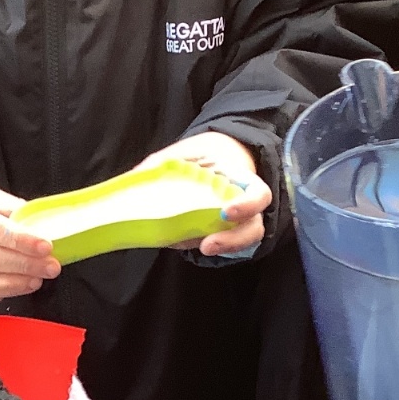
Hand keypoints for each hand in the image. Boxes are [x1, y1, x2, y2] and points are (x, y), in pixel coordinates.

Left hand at [137, 132, 270, 256]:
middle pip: (253, 228)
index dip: (248, 206)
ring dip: (222, 247)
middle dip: (233, 240)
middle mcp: (245, 205)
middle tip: (207, 244)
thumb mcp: (186, 151)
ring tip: (201, 248)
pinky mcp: (220, 233)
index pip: (259, 196)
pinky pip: (220, 244)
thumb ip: (166, 162)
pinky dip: (203, 245)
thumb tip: (139, 174)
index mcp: (243, 180)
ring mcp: (236, 222)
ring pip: (240, 242)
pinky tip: (183, 241)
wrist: (212, 157)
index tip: (226, 212)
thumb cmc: (202, 155)